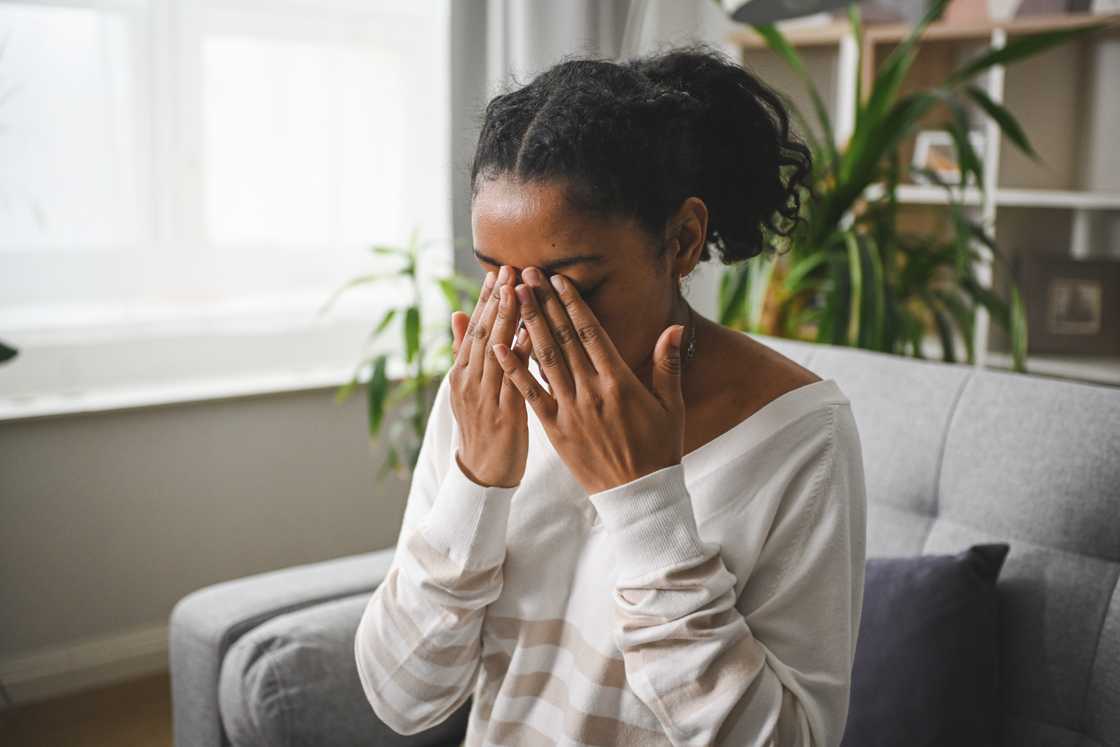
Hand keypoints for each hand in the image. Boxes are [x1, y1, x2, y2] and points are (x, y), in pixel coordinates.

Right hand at [448, 267, 531, 487]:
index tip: (498, 271)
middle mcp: (470, 382)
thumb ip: (465, 352)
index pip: (475, 329)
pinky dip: (521, 355)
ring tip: (518, 290)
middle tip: (509, 269)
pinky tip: (532, 334)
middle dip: (497, 300)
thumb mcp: (468, 388)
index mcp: (461, 374)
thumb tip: (457, 313)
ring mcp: (485, 398)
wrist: (483, 474)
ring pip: (497, 351)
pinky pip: (514, 379)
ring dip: (508, 319)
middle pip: (484, 334)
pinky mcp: (504, 415)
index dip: (486, 299)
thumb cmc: (483, 427)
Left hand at [489, 267, 686, 494]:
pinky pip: (530, 394)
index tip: (557, 279)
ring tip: (513, 297)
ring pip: (544, 359)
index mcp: (619, 382)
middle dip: (543, 303)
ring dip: (527, 325)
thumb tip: (674, 328)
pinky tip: (498, 347)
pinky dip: (514, 369)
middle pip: (562, 338)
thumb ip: (668, 364)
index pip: (590, 332)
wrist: (639, 495)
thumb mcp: (672, 405)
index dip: (572, 303)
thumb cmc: (659, 448)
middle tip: (526, 274)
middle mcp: (591, 391)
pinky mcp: (555, 429)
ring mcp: (570, 410)